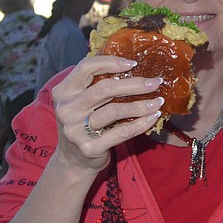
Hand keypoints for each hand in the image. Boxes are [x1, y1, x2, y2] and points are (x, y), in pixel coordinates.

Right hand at [49, 55, 164, 172]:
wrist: (73, 160)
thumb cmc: (84, 123)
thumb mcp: (81, 101)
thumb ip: (96, 84)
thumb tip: (131, 65)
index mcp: (63, 92)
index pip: (86, 67)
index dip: (111, 62)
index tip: (134, 64)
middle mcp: (67, 109)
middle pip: (105, 88)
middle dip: (135, 84)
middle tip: (155, 82)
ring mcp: (76, 130)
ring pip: (114, 110)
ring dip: (141, 105)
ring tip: (158, 101)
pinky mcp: (89, 148)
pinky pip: (122, 132)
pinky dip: (141, 123)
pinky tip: (153, 116)